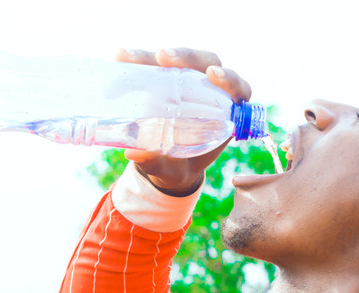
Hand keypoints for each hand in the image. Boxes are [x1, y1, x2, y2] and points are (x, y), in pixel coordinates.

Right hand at [115, 47, 251, 196]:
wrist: (165, 166)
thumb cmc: (179, 168)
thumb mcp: (170, 171)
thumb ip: (158, 163)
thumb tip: (134, 153)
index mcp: (226, 114)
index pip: (237, 89)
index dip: (229, 79)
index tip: (212, 74)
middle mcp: (210, 91)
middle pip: (207, 63)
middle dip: (187, 57)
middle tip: (162, 57)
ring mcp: (189, 82)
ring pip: (180, 60)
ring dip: (154, 55)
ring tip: (128, 57)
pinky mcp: (168, 79)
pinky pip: (157, 64)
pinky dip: (139, 59)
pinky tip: (120, 58)